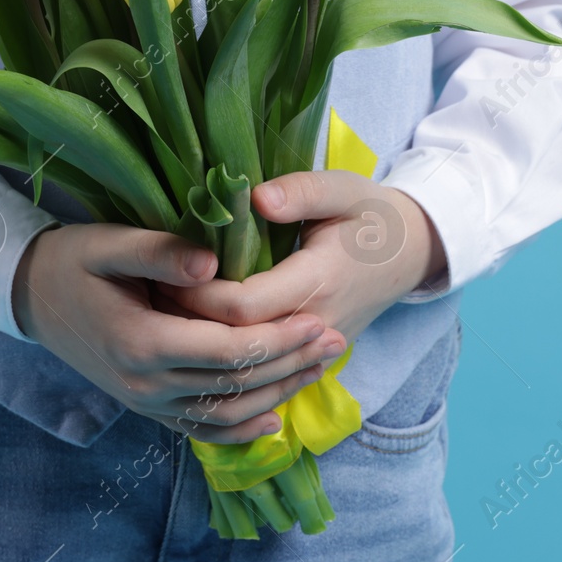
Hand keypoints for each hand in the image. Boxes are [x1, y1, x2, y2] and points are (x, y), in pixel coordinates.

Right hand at [13, 222, 348, 442]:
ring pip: (225, 413)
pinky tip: (273, 417)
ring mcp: (145, 402)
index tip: (318, 318)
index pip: (227, 350)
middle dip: (291, 363)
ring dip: (278, 394)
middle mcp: (144, 383)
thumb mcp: (110, 243)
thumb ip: (161, 252)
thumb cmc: (73, 260)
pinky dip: (240, 430)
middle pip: (235, 384)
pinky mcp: (145, 408)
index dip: (277, 339)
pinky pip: (200, 430)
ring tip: (319, 366)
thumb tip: (214, 264)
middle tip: (336, 339)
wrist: (30, 295)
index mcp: (140, 341)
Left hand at [164, 171, 447, 341]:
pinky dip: (227, 363)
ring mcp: (316, 348)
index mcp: (319, 280)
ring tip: (159, 321)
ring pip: (248, 368)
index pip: (243, 307)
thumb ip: (302, 192)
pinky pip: (263, 372)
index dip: (198, 296)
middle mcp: (317, 324)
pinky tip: (192, 342)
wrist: (413, 253)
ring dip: (203, 350)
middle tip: (147, 300)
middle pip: (238, 345)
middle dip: (189, 326)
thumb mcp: (343, 188)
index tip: (161, 273)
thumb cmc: (372, 214)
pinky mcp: (312, 356)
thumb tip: (257, 198)